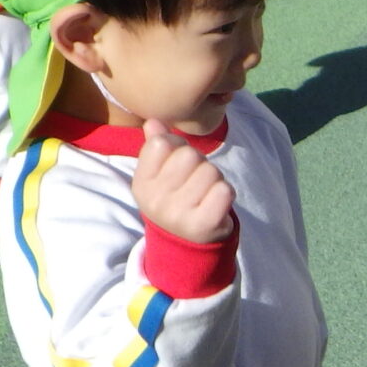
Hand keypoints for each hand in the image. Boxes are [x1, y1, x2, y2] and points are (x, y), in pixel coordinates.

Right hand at [133, 118, 234, 243]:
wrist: (186, 245)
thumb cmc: (174, 199)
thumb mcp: (159, 176)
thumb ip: (156, 146)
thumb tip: (154, 122)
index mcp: (141, 184)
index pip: (161, 143)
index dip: (177, 147)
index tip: (178, 165)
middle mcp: (155, 200)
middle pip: (190, 155)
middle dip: (199, 164)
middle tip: (196, 183)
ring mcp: (178, 214)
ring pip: (211, 171)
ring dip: (215, 179)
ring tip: (205, 195)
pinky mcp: (204, 225)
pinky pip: (224, 190)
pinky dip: (226, 193)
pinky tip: (216, 205)